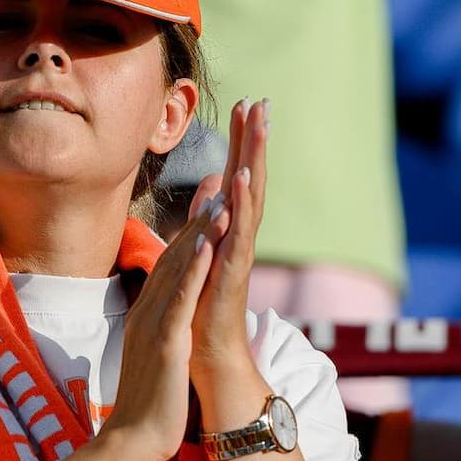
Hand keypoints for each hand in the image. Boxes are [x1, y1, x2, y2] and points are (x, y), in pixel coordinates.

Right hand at [98, 176, 226, 460]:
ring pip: (179, 271)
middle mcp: (148, 313)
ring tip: (219, 198)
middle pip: (174, 256)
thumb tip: (169, 324)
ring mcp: (155, 326)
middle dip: (198, 217)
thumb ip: (161, 334)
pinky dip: (195, 270)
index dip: (192, 230)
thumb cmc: (146, 406)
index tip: (210, 200)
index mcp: (148, 317)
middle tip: (217, 179)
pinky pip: (180, 300)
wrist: (131, 442)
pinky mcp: (165, 343)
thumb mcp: (154, 358)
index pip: (172, 265)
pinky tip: (209, 245)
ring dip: (199, 232)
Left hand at [189, 99, 270, 402]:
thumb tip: (211, 185)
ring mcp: (238, 256)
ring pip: (251, 201)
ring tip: (258, 127)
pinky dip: (240, 206)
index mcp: (230, 233)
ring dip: (254, 162)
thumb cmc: (202, 311)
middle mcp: (240, 239)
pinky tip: (240, 179)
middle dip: (254, 141)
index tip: (243, 104)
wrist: (207, 359)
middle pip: (252, 181)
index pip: (239, 179)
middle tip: (260, 101)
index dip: (242, 142)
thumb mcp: (200, 256)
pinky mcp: (231, 275)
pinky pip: (238, 234)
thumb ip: (207, 220)